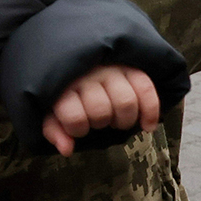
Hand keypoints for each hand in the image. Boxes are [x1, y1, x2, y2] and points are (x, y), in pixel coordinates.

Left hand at [41, 64, 160, 156]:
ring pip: (126, 102)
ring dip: (123, 119)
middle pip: (102, 110)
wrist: (71, 51)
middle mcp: (88, 74)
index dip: (78, 129)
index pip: (74, 116)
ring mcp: (110, 68)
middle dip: (100, 123)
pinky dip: (151, 110)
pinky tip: (147, 125)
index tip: (78, 127)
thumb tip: (67, 149)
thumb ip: (54, 129)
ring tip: (116, 119)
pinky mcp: (131, 66)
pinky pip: (147, 88)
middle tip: (98, 121)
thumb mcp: (49, 107)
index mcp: (64, 84)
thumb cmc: (63, 87)